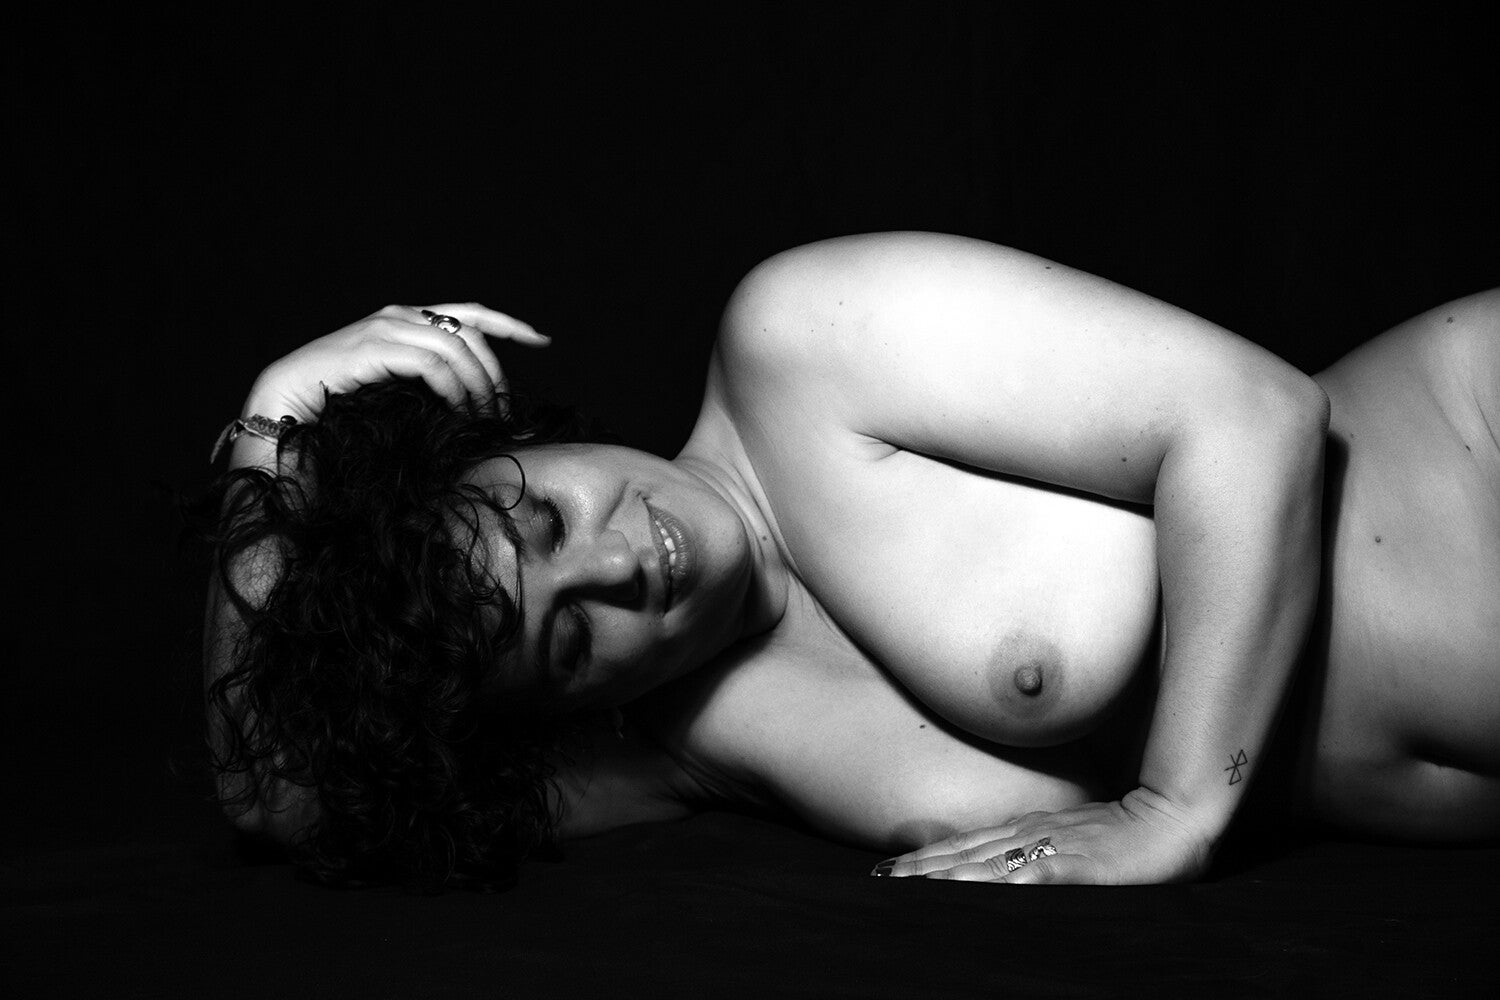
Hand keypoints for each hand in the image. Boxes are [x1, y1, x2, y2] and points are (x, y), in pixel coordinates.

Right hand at [244, 303, 549, 422]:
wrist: (284, 404)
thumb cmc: (338, 404)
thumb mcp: (394, 387)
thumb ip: (428, 379)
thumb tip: (474, 398)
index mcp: (406, 319)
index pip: (470, 312)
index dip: (509, 323)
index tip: (542, 340)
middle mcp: (399, 315)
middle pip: (471, 334)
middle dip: (495, 372)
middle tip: (504, 409)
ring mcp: (385, 327)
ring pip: (456, 348)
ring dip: (478, 385)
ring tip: (484, 417)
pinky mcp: (374, 347)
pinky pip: (432, 363)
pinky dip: (453, 387)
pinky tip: (457, 409)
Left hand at [879, 787, 1212, 884]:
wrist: (1174, 816)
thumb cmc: (1124, 836)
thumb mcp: (1067, 842)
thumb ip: (1034, 855)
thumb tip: (996, 872)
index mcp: (1028, 831)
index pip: (965, 846)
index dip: (925, 859)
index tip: (889, 871)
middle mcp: (1033, 835)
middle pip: (965, 854)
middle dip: (922, 870)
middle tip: (882, 882)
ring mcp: (1056, 847)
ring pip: (991, 863)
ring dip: (950, 876)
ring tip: (913, 887)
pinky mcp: (1084, 865)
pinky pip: (1043, 873)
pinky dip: (1014, 881)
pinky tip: (992, 889)